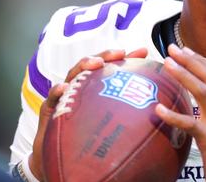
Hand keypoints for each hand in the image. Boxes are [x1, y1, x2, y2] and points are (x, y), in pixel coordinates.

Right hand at [29, 48, 148, 180]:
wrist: (60, 156)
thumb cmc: (86, 134)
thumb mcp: (108, 120)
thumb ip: (126, 108)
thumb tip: (156, 104)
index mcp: (94, 86)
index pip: (111, 66)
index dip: (127, 57)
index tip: (143, 51)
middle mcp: (80, 86)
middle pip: (92, 64)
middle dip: (106, 55)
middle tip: (120, 53)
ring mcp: (64, 95)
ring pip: (72, 74)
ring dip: (84, 66)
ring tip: (96, 63)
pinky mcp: (50, 108)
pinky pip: (51, 98)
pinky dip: (57, 90)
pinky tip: (63, 88)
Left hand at [155, 44, 205, 181]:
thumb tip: (192, 111)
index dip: (200, 61)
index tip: (184, 48)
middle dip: (191, 60)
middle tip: (171, 48)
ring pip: (204, 93)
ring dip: (185, 76)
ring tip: (167, 64)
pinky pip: (192, 126)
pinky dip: (175, 116)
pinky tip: (158, 110)